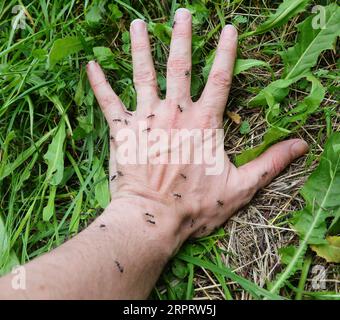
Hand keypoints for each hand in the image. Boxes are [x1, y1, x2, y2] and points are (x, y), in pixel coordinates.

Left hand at [86, 9, 307, 253]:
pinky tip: (91, 66)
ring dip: (141, 48)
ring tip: (138, 24)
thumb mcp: (241, 187)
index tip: (229, 29)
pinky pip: (108, 102)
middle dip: (182, 38)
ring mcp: (147, 119)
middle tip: (181, 12)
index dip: (227, 52)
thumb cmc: (197, 206)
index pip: (221, 78)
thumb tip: (302, 146)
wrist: (155, 219)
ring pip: (143, 74)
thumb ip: (270, 164)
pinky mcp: (123, 132)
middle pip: (180, 66)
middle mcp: (175, 113)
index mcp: (204, 123)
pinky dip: (99, 84)